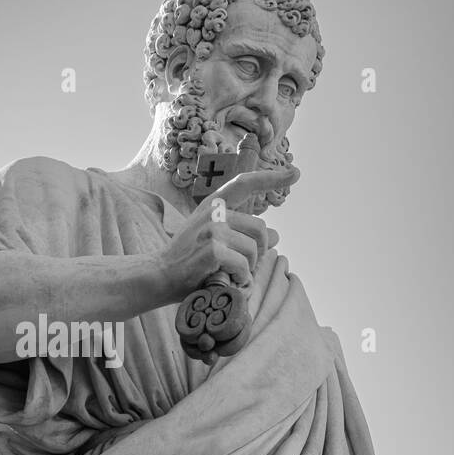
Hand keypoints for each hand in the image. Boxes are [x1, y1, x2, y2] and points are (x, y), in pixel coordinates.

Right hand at [156, 169, 293, 299]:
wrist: (158, 277)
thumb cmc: (188, 261)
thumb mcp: (215, 242)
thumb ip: (242, 235)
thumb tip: (276, 236)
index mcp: (213, 205)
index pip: (245, 184)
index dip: (271, 177)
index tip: (295, 172)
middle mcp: (214, 212)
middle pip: (260, 229)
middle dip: (259, 252)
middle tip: (243, 268)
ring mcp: (212, 229)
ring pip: (254, 249)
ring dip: (248, 269)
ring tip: (230, 275)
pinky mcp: (213, 249)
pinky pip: (244, 265)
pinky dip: (240, 279)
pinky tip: (227, 281)